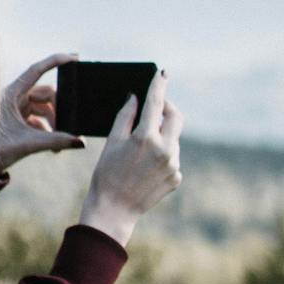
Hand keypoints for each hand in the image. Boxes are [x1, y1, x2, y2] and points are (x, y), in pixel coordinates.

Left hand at [0, 52, 90, 172]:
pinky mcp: (14, 120)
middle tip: (69, 126)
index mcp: (11, 94)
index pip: (37, 70)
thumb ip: (57, 141)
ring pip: (42, 108)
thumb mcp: (29, 144)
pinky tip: (53, 147)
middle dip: (59, 109)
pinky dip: (46, 130)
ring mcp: (13, 108)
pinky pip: (36, 119)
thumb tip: (82, 142)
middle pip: (45, 94)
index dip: (55, 61)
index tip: (74, 57)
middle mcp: (12, 97)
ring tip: (59, 144)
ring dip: (54, 122)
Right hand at [79, 67, 183, 248]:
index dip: (159, 85)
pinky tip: (144, 167)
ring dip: (161, 135)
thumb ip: (126, 116)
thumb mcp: (112, 141)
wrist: (114, 209)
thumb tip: (135, 97)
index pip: (156, 102)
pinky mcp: (176, 177)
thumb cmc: (107, 174)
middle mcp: (165, 150)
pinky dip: (161, 155)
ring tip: (139, 150)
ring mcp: (173, 165)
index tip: (162, 73)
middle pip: (176, 117)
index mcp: (146, 137)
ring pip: (173, 138)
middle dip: (167, 108)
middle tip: (155, 107)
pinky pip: (172, 157)